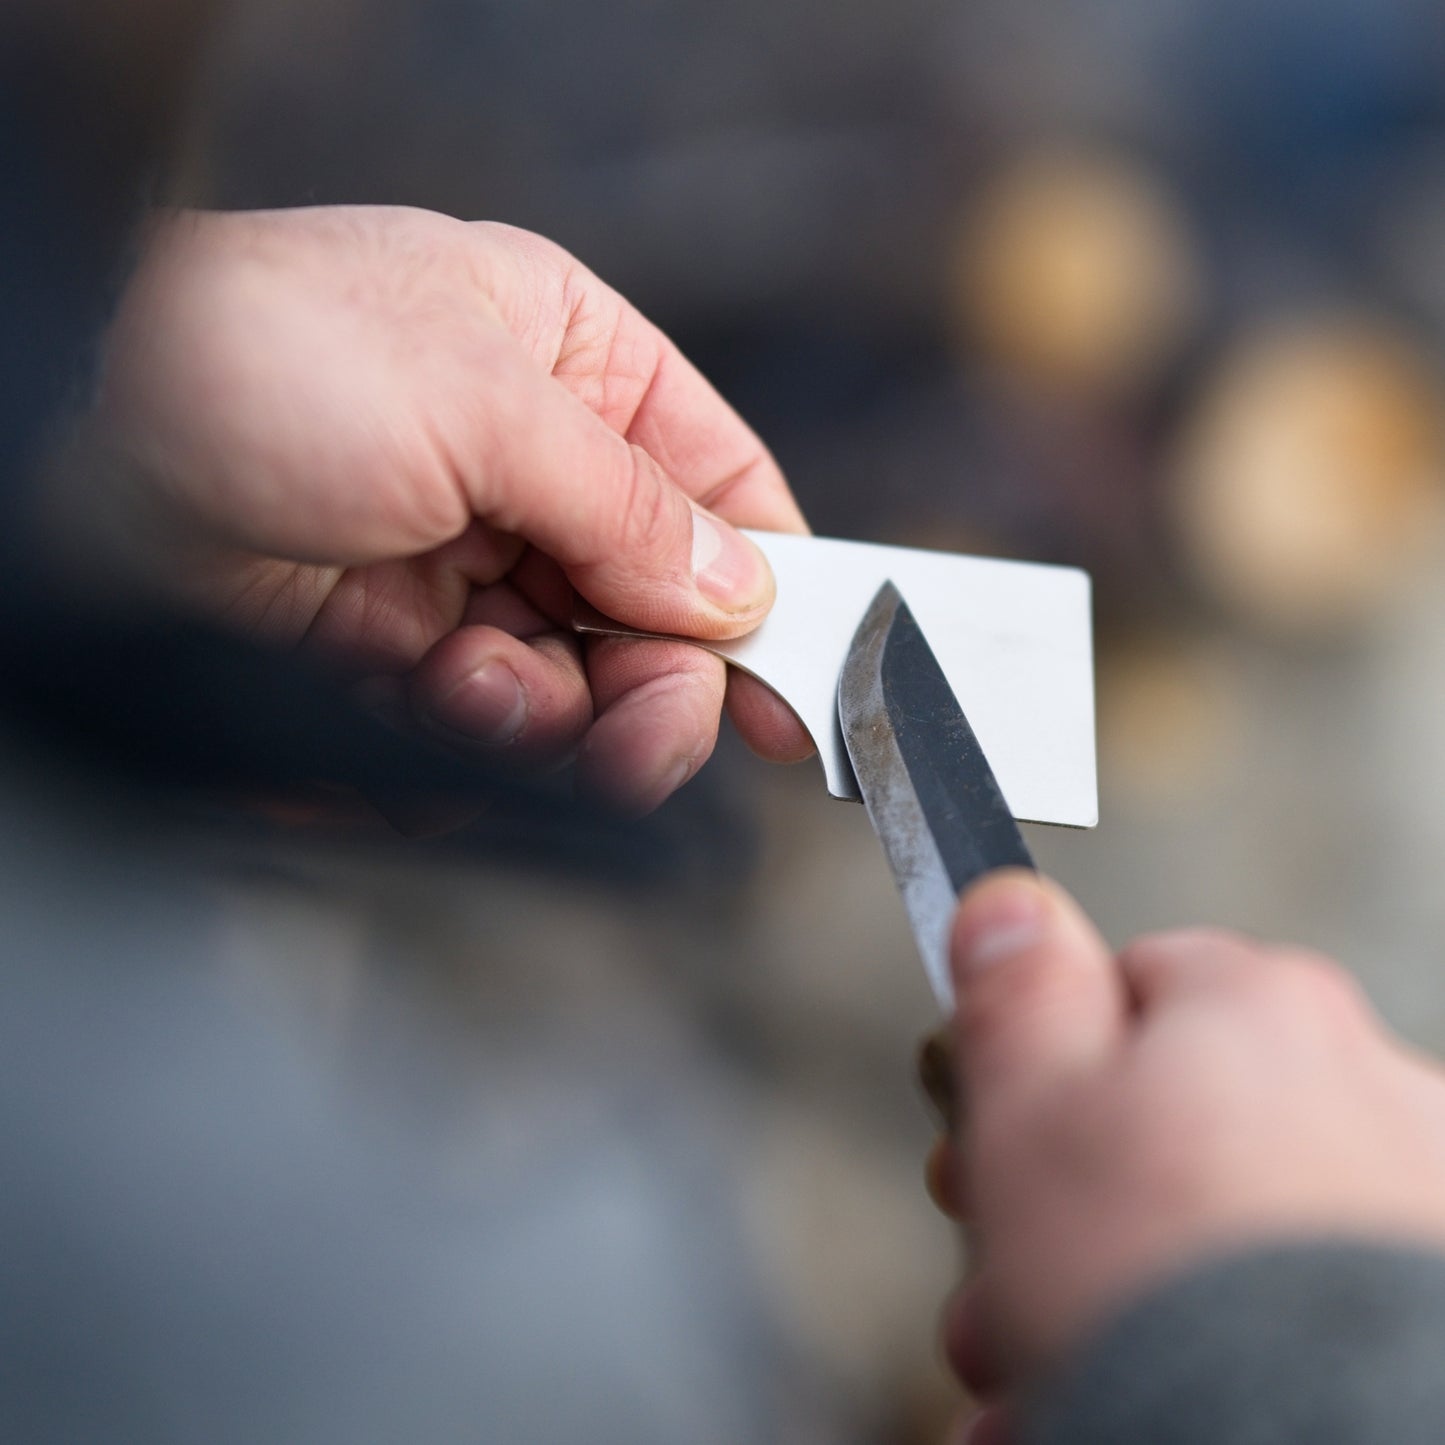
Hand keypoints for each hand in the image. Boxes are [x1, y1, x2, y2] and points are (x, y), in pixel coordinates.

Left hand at [87, 206, 812, 811]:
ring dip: (568, 712)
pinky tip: (442, 692)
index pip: (712, 479)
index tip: (817, 674)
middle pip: (654, 602)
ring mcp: (453, 555)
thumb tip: (737, 590)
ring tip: (508, 694)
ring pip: (578, 674)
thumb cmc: (256, 348)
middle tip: (663, 725)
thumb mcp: (484, 400)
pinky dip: (487, 727)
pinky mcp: (385, 641)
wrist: (62, 436)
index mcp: (561, 357)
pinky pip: (488, 711)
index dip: (771, 579)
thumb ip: (627, 508)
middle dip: (665, 677)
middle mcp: (517, 458)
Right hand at [932, 871, 1444, 1442]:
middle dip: (1067, 1197)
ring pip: (1219, 1215)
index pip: (1125, 982)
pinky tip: (1136, 1387)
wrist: (1302, 1438)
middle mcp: (1358, 1077)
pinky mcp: (1418, 1293)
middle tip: (1004, 1276)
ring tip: (1048, 1372)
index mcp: (1256, 1006)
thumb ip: (1018, 986)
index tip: (997, 1139)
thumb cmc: (1166, 1289)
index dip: (1040, 1066)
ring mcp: (1407, 1191)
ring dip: (1123, 1277)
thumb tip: (1010, 901)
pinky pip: (1285, 1289)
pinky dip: (1207, 1330)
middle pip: (1170, 1112)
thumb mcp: (1029, 1107)